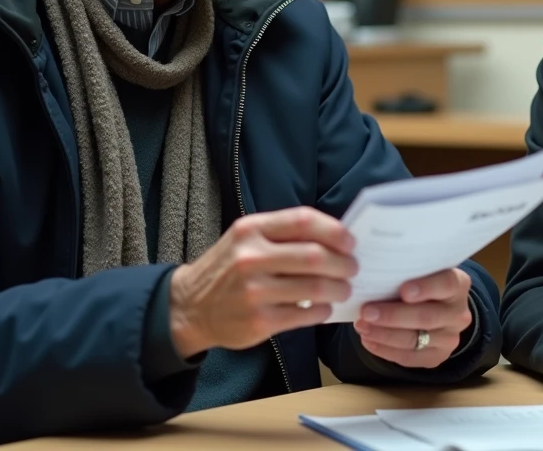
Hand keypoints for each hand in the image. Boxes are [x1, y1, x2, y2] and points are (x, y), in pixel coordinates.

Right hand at [167, 207, 357, 355]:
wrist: (189, 306)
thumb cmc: (228, 268)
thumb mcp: (246, 239)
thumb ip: (283, 234)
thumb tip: (335, 238)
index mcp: (251, 230)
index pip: (304, 221)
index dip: (334, 231)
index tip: (350, 241)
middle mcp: (250, 257)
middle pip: (315, 256)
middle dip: (343, 263)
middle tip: (353, 268)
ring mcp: (254, 291)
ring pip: (315, 288)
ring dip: (338, 289)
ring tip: (343, 289)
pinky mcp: (258, 322)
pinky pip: (305, 315)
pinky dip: (322, 311)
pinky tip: (324, 308)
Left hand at [352, 267, 472, 368]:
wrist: (438, 308)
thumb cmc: (421, 283)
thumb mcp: (421, 272)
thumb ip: (406, 273)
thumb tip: (373, 274)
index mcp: (458, 284)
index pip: (447, 284)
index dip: (426, 288)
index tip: (404, 290)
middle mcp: (458, 313)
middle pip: (427, 317)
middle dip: (393, 316)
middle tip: (366, 311)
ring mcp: (450, 338)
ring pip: (415, 340)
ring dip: (384, 334)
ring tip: (362, 326)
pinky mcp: (438, 357)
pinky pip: (409, 357)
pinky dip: (385, 350)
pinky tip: (368, 340)